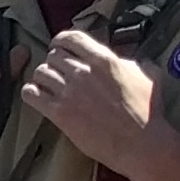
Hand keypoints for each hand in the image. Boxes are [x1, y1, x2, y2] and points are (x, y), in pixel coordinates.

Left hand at [18, 28, 162, 174]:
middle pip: (53, 56)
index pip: (71, 38)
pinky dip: (30, 92)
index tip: (59, 46)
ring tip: (48, 85)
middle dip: (54, 62)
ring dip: (42, 77)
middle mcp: (82, 72)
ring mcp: (69, 92)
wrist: (140, 142)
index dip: (61, 41)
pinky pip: (31, 95)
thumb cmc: (148, 110)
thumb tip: (126, 60)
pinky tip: (37, 96)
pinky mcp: (59, 113)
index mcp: (103, 59)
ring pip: (40, 73)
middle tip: (58, 71)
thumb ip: (132, 62)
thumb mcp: (148, 75)